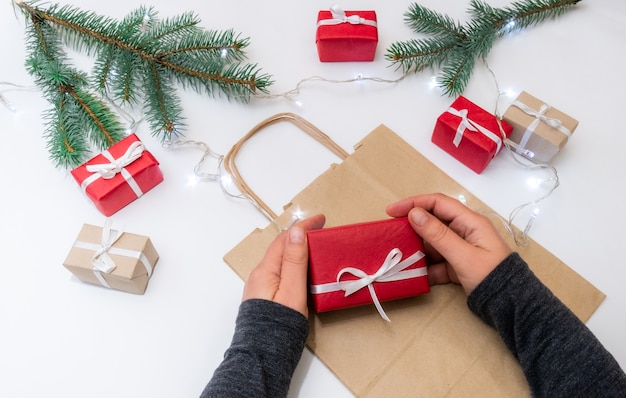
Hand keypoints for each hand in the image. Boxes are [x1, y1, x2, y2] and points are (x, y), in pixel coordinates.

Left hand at [242, 214, 325, 316]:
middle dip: (301, 236)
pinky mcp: (264, 299)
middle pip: (281, 248)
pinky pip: (279, 273)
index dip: (303, 226)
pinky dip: (293, 265)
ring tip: (315, 249)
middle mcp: (259, 276)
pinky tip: (303, 271)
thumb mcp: (291, 290)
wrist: (261, 357)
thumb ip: (294, 261)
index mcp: (265, 270)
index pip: (285, 239)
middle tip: (321, 233)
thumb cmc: (278, 326)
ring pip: (280, 261)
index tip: (321, 219)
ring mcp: (260, 288)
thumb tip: (296, 232)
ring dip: (297, 250)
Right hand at [386, 193, 510, 294]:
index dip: (413, 203)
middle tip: (392, 235)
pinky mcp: (458, 265)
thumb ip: (438, 235)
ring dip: (417, 250)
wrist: (511, 306)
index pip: (437, 203)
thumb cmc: (492, 276)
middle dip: (412, 228)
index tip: (391, 211)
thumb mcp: (463, 255)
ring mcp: (461, 249)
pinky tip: (415, 274)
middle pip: (433, 223)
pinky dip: (426, 267)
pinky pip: (437, 261)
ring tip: (400, 257)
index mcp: (470, 222)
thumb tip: (414, 214)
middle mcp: (465, 231)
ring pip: (432, 243)